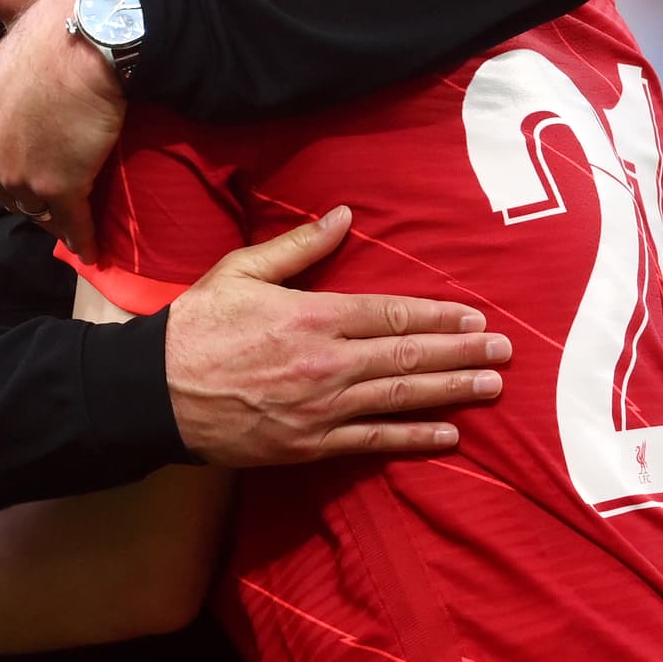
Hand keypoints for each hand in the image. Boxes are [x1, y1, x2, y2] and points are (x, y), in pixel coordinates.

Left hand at [0, 0, 123, 261]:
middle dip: (27, 192)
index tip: (29, 165)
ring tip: (71, 223)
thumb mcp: (0, 67)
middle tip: (53, 191)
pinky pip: (72, 223)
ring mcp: (19, 180)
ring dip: (55, 216)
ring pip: (37, 209)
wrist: (85, 44)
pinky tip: (91, 249)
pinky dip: (83, 238)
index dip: (10, 164)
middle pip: (6, 189)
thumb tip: (12, 99)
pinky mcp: (60, 192)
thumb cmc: (47, 38)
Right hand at [166, 207, 510, 463]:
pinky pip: (375, 441)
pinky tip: (448, 434)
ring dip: (452, 391)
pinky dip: (415, 438)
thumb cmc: (198, 324)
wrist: (157, 392)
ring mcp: (322, 408)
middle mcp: (327, 363)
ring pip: (401, 397)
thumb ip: (298, 247)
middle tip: (504, 351)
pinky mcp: (311, 444)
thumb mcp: (242, 270)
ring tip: (492, 386)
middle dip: (461, 352)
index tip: (473, 315)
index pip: (390, 313)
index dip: (437, 315)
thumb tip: (344, 217)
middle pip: (407, 355)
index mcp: (311, 315)